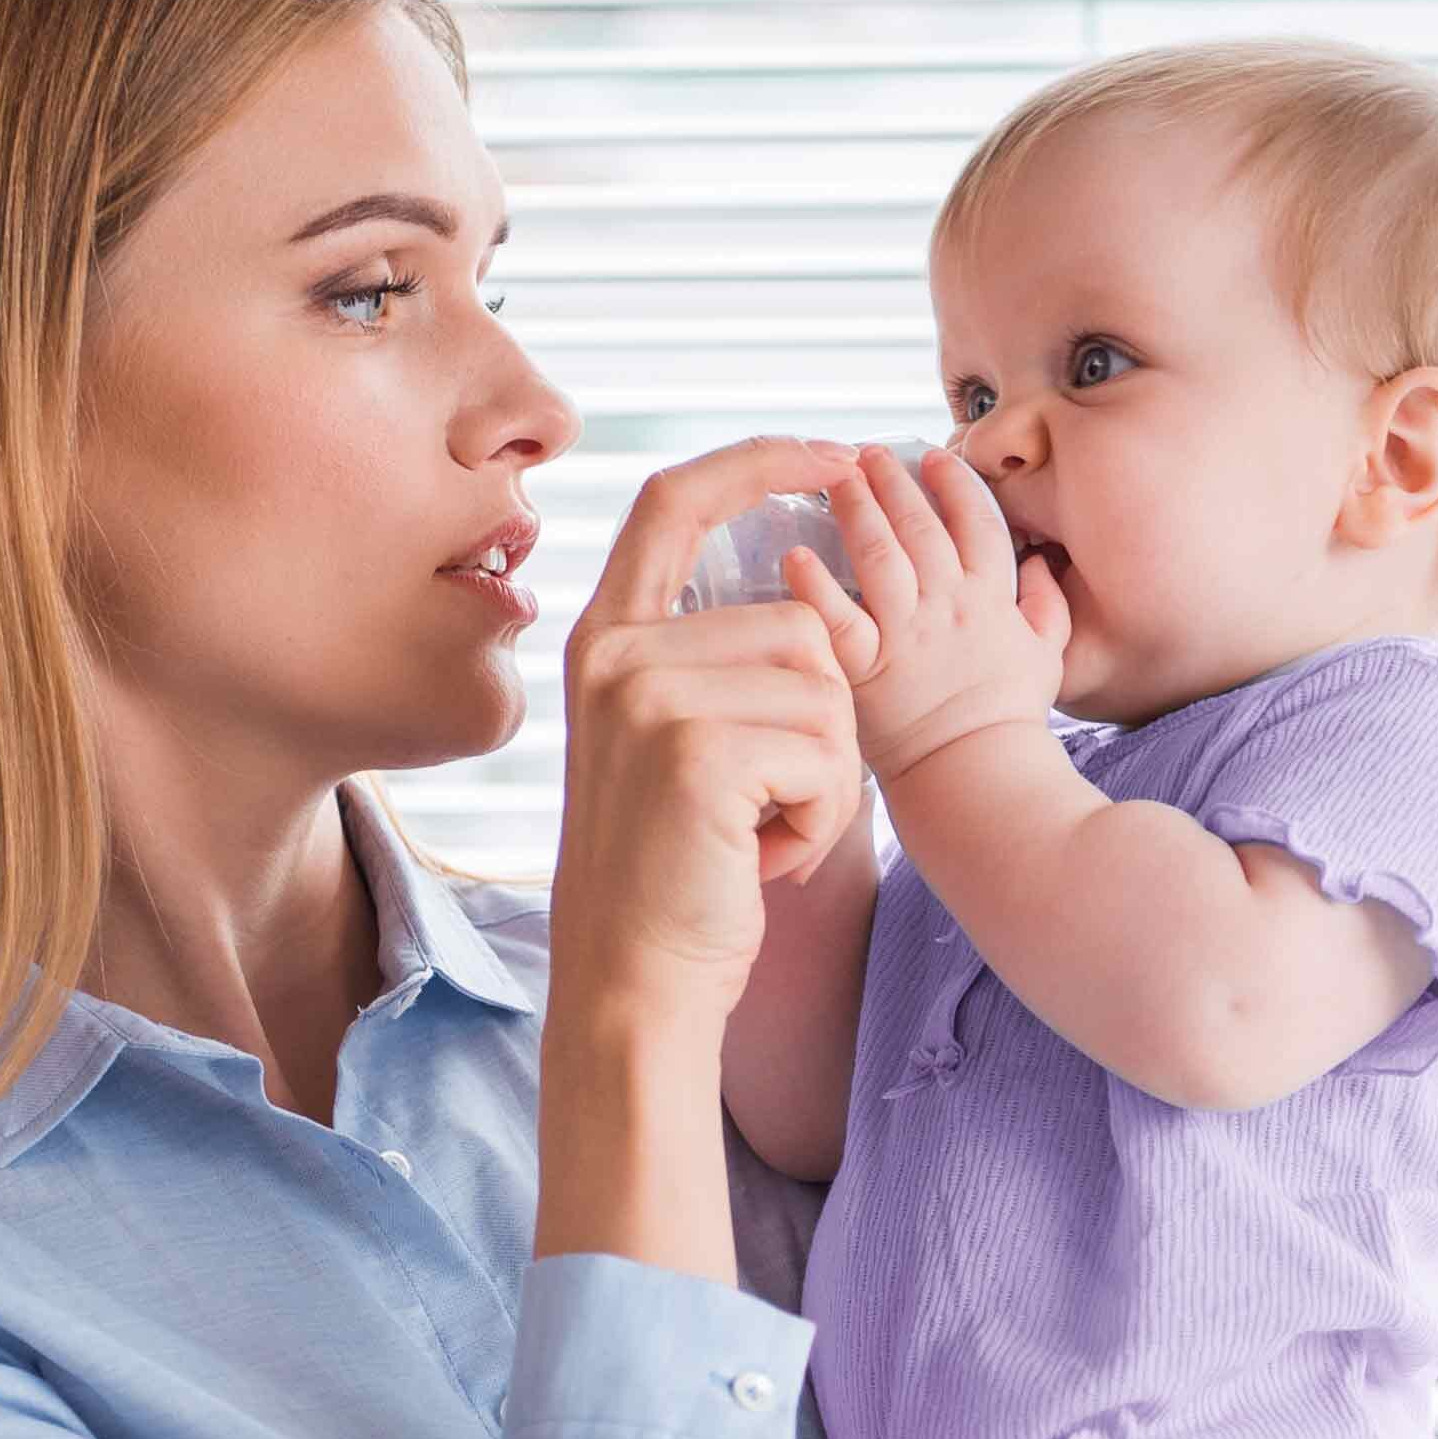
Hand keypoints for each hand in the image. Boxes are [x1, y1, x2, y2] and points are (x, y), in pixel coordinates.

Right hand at [549, 436, 873, 1018]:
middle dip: (823, 725)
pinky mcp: (694, 750)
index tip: (831, 454)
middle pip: (799, 622)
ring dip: (827, 777)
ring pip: (826, 688)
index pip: (676, 500)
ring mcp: (648, 697)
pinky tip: (764, 860)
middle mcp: (616, 655)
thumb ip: (716, 663)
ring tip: (762, 832)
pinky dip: (822, 819)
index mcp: (606, 640)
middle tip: (765, 807)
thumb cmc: (678, 877)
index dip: (759, 459)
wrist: (634, 984)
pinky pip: (826, 752)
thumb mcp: (678, 744)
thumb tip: (813, 595)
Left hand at [785, 443, 1066, 784]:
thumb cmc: (1008, 722)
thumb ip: (1048, 604)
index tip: (933, 459)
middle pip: (919, 525)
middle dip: (893, 480)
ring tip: (835, 478)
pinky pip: (837, 618)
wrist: (978, 778)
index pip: (975, 521)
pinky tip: (794, 555)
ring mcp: (906, 635)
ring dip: (856, 508)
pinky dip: (815, 586)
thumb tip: (1039, 563)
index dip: (954, 484)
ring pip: (879, 553)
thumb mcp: (1048, 656)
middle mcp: (948, 606)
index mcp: (990, 598)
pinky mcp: (867, 669)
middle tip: (867, 453)